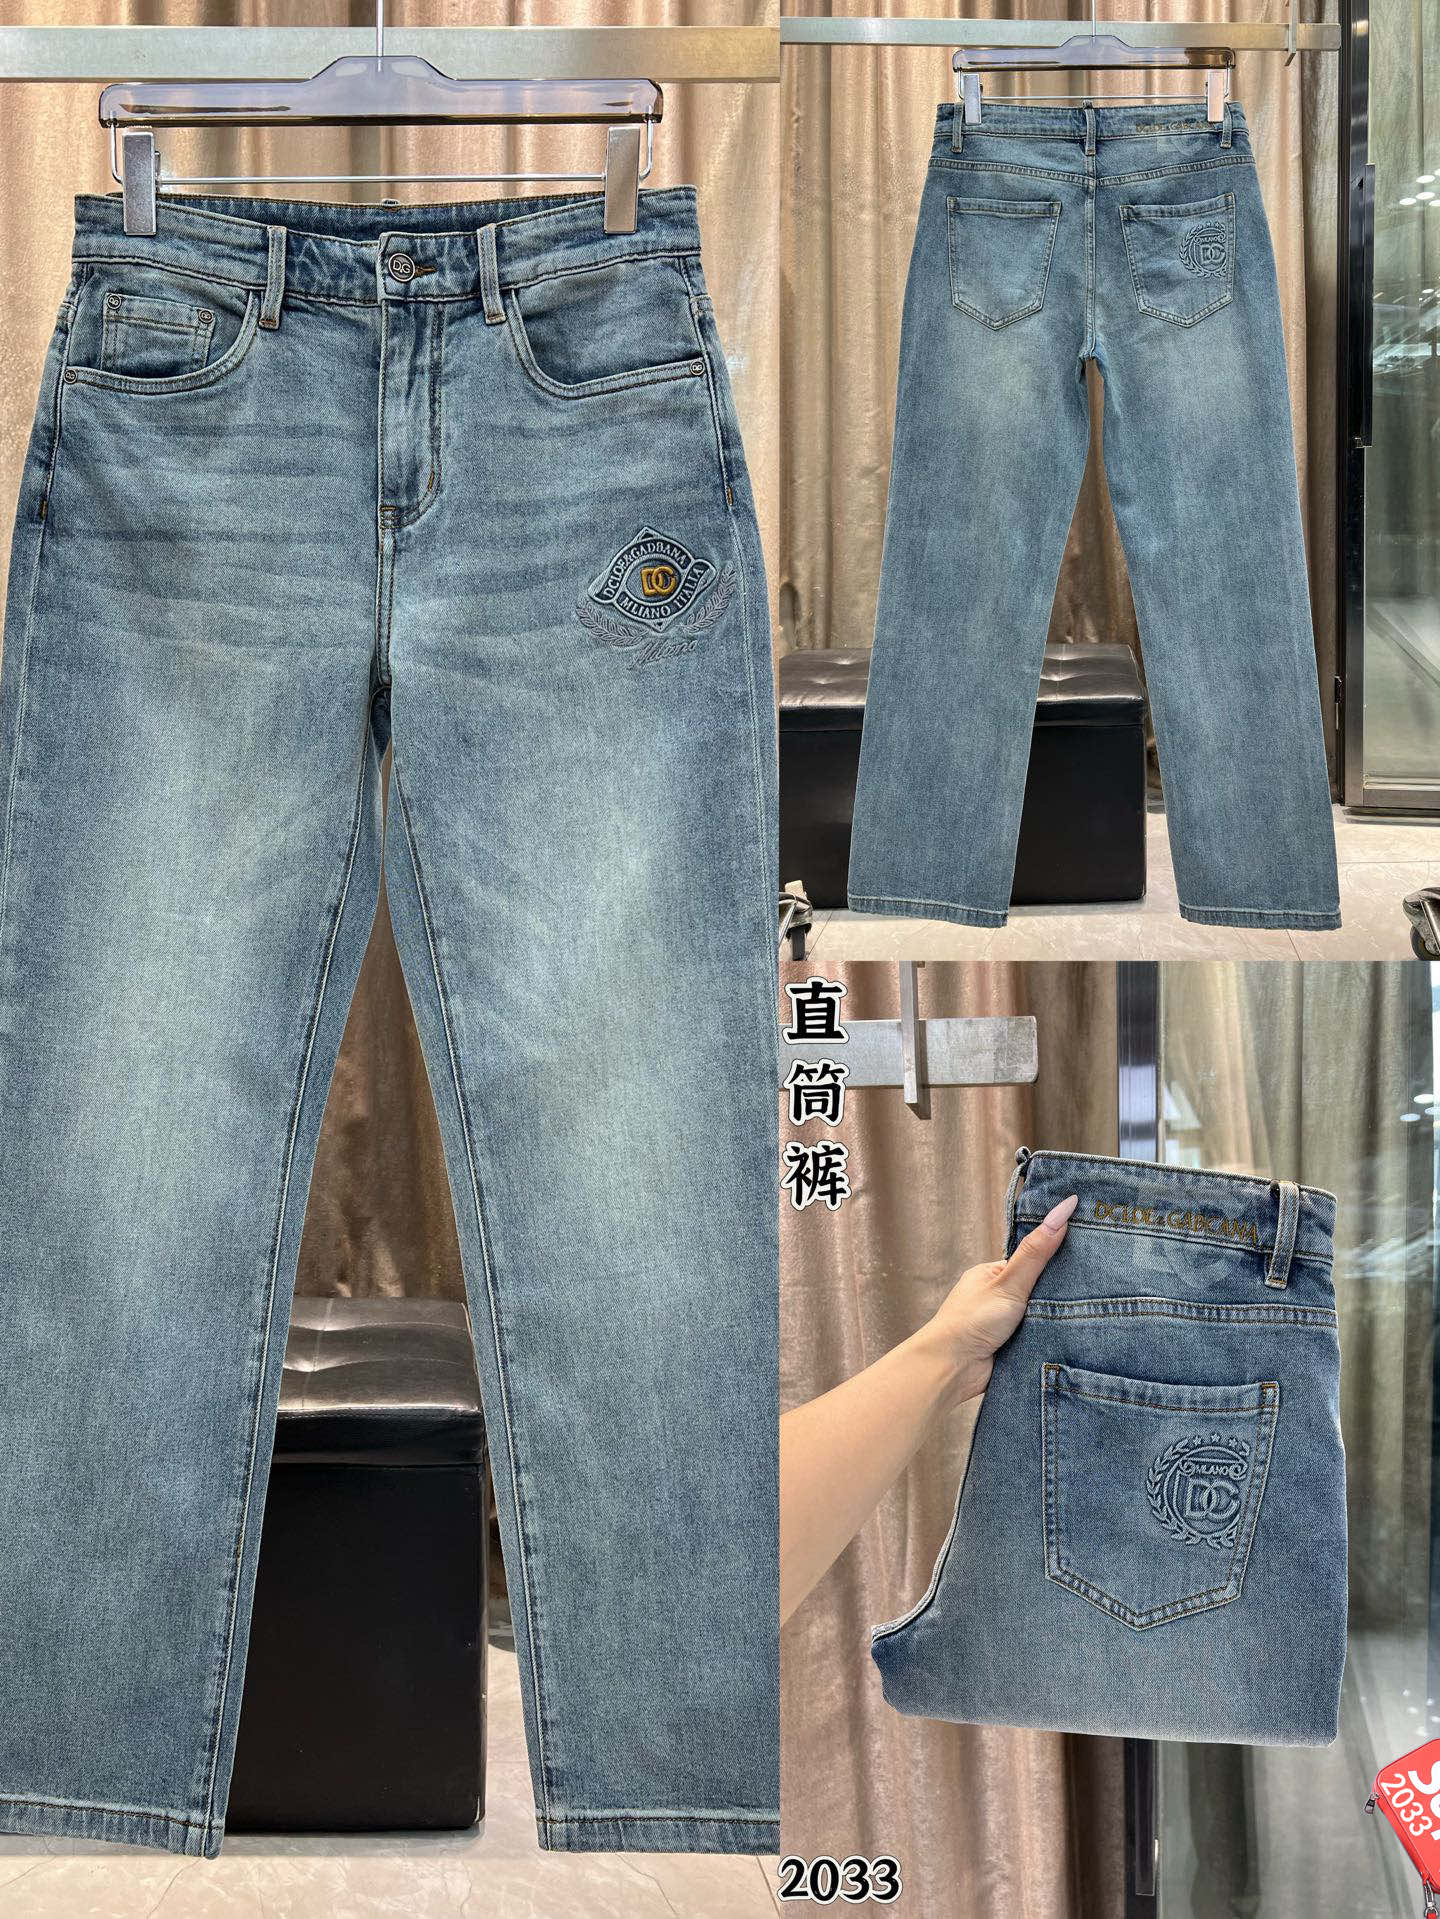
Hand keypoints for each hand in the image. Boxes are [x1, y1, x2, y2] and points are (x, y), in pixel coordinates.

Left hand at [916, 1193, 1078, 1405]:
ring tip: (1095, 1313)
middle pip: (1039, 1288)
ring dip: (1057, 1318)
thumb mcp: (1009, 1282)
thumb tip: (1063, 1209)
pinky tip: (1077, 1336)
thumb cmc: (972, 1320)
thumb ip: (1037, 1252)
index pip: (1032, 1260)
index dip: (1058, 1257)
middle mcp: (997, 1296)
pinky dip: (1052, 1337)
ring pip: (1042, 1315)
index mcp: (991, 1274)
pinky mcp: (1012, 1347)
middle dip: (1060, 1292)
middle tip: (1097, 1287)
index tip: (1089, 1253)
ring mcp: (1004, 1323)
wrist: (952, 1369)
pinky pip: (1039, 1337)